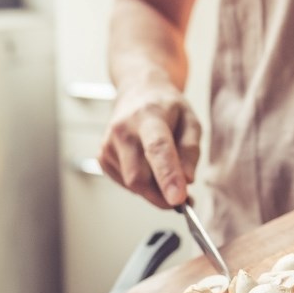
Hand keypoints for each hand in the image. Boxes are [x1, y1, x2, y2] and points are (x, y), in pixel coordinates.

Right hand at [99, 83, 201, 208]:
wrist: (137, 93)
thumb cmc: (166, 108)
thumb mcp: (191, 121)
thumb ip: (191, 150)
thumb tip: (187, 180)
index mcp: (148, 116)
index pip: (157, 149)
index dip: (168, 176)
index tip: (178, 199)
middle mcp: (122, 130)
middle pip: (139, 177)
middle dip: (162, 196)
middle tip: (183, 198)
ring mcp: (108, 145)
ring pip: (133, 185)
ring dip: (153, 189)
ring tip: (164, 171)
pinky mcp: (102, 157)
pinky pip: (126, 184)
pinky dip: (142, 184)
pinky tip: (146, 165)